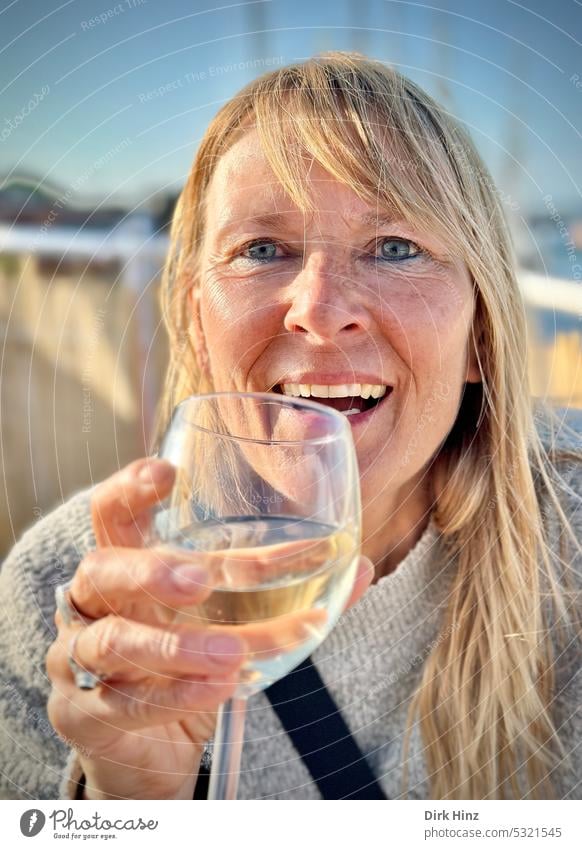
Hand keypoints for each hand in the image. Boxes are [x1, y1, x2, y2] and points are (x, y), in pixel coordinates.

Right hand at [46, 458, 372, 799]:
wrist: (150, 750)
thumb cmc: (187, 666)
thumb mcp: (232, 621)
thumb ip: (288, 594)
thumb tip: (361, 566)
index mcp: (126, 566)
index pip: (112, 515)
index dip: (131, 489)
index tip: (169, 472)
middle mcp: (95, 604)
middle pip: (101, 568)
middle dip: (150, 570)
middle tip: (200, 581)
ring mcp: (80, 660)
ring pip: (114, 640)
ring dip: (176, 645)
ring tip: (231, 652)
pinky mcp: (84, 714)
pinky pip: (123, 702)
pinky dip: (176, 694)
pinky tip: (220, 687)